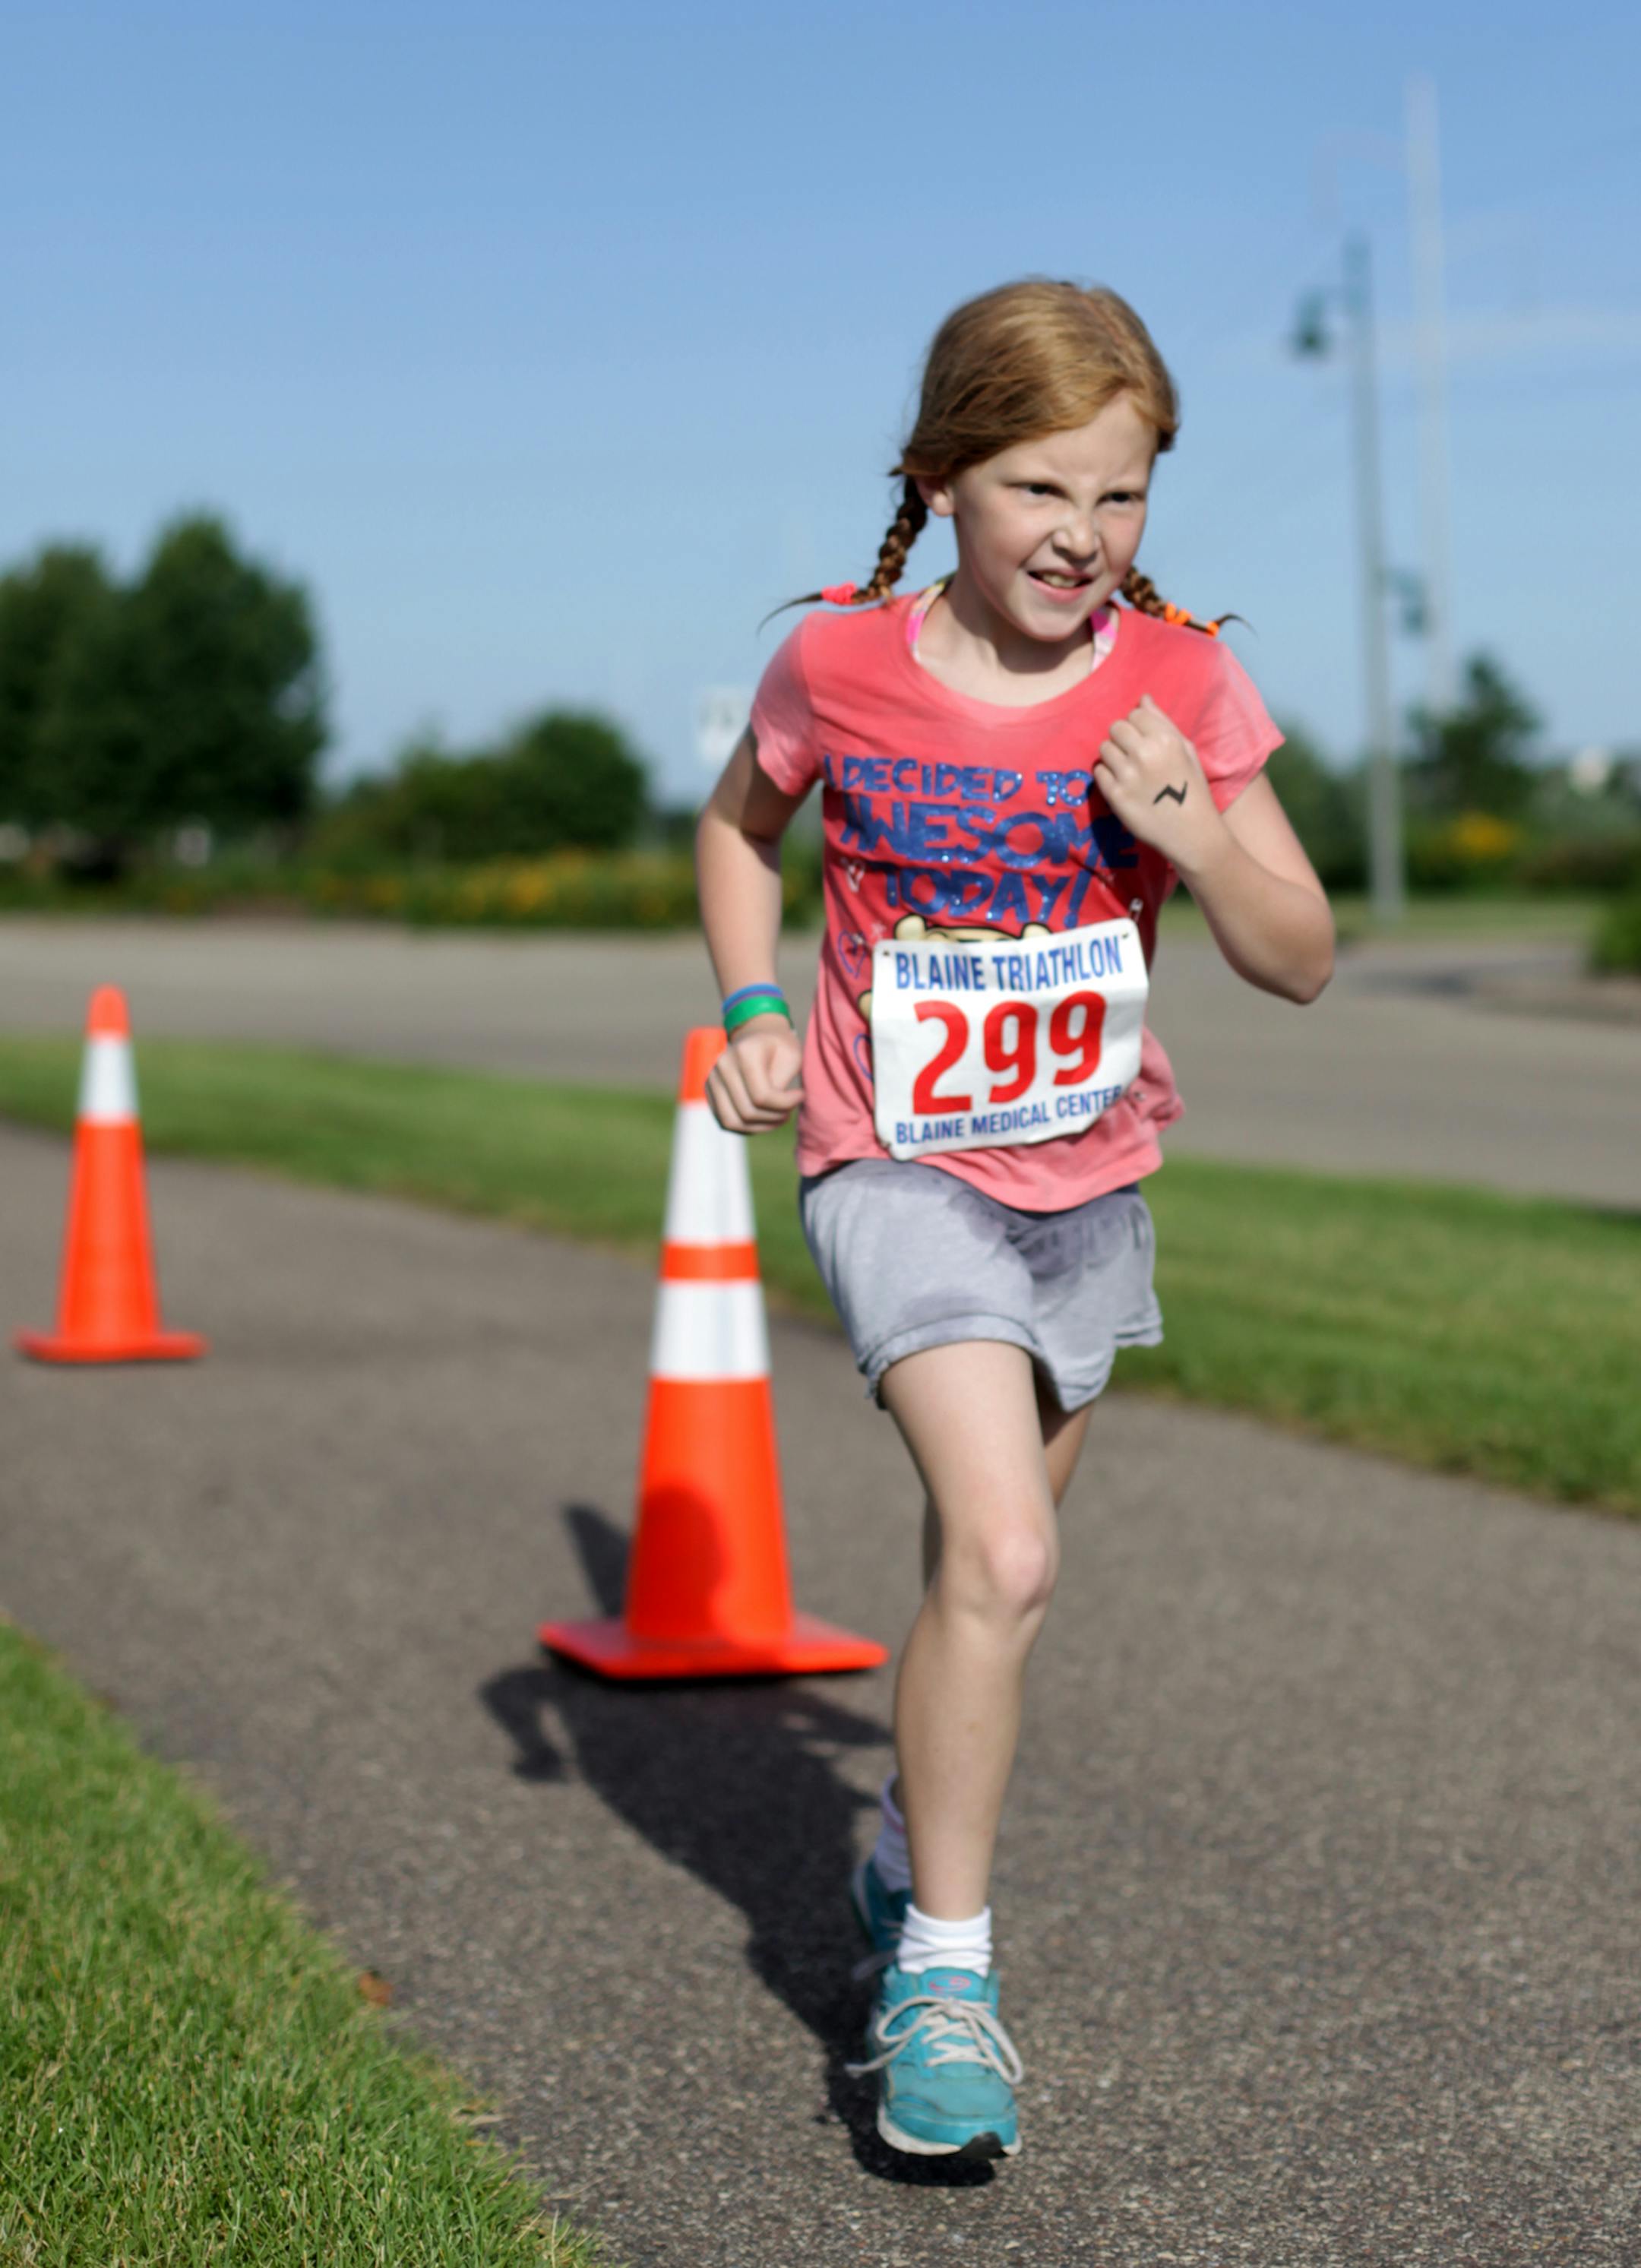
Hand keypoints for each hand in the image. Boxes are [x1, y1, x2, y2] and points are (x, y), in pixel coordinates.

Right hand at [706, 1016, 803, 1133]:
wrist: (757, 1034)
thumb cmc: (779, 1046)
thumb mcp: (792, 1056)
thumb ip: (782, 1083)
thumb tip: (774, 1111)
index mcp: (744, 1052)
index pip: (762, 1096)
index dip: (786, 1104)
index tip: (800, 1095)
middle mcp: (721, 1065)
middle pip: (747, 1111)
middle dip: (774, 1118)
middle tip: (789, 1111)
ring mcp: (711, 1079)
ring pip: (733, 1122)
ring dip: (760, 1127)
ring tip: (778, 1118)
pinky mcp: (708, 1092)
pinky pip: (725, 1121)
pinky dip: (747, 1127)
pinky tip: (764, 1119)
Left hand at [1092, 695, 1223, 873]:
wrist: (1191, 832)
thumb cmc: (1191, 789)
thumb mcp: (1186, 750)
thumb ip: (1163, 722)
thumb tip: (1143, 699)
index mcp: (1165, 739)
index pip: (1135, 714)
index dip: (1138, 726)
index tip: (1145, 741)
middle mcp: (1144, 753)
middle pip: (1116, 727)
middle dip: (1122, 738)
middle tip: (1133, 756)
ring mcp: (1128, 774)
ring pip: (1104, 748)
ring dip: (1113, 756)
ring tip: (1127, 770)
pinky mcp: (1115, 795)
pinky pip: (1098, 771)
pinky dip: (1106, 775)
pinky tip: (1121, 784)